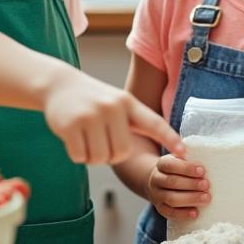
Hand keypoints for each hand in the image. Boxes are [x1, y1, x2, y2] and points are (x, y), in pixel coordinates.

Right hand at [43, 72, 183, 164]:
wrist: (59, 85)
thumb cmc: (93, 100)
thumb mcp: (117, 103)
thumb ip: (133, 121)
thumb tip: (148, 148)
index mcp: (128, 103)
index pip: (154, 122)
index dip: (170, 138)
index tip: (184, 152)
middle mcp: (112, 108)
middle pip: (122, 152)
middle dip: (112, 155)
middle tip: (101, 142)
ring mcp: (90, 116)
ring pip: (101, 158)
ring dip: (94, 157)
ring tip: (88, 138)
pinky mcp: (70, 125)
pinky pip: (81, 157)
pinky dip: (78, 155)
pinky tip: (74, 139)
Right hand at [148, 154, 208, 220]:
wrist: (160, 182)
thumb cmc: (177, 169)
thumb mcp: (180, 159)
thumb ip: (187, 156)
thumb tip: (197, 154)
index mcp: (161, 164)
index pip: (171, 165)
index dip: (187, 168)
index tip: (202, 170)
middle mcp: (156, 179)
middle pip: (172, 182)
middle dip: (191, 184)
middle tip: (207, 185)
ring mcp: (156, 195)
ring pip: (171, 199)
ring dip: (190, 199)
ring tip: (206, 198)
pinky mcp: (160, 208)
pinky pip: (169, 213)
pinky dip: (183, 214)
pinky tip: (195, 213)